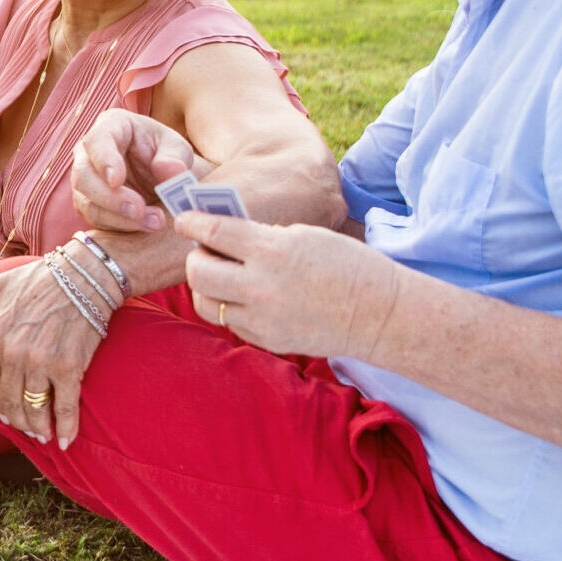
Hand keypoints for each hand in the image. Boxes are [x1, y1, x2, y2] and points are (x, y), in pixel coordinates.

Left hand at [0, 259, 108, 448]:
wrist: (82, 276)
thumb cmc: (38, 279)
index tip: (6, 413)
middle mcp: (14, 354)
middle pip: (10, 401)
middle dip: (18, 420)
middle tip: (26, 428)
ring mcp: (41, 364)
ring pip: (34, 409)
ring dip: (38, 428)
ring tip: (43, 434)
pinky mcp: (68, 369)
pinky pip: (65, 407)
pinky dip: (66, 427)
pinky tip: (66, 439)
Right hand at [71, 109, 214, 233]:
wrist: (164, 177)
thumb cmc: (167, 154)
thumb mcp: (178, 148)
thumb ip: (175, 157)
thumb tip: (167, 170)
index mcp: (111, 126)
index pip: (97, 140)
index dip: (104, 160)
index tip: (117, 179)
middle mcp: (90, 153)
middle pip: (84, 175)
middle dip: (110, 196)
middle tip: (138, 209)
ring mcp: (86, 180)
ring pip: (87, 201)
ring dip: (119, 216)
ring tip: (154, 222)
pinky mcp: (90, 204)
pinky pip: (96, 218)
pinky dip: (121, 225)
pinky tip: (146, 225)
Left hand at [176, 212, 404, 360]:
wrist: (377, 312)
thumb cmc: (345, 265)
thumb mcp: (303, 236)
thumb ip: (260, 236)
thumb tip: (221, 235)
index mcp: (273, 251)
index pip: (213, 232)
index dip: (192, 223)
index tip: (183, 220)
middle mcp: (261, 287)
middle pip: (197, 272)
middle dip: (195, 257)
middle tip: (204, 250)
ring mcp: (262, 319)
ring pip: (205, 303)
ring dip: (204, 286)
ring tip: (219, 276)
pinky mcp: (266, 340)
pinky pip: (228, 322)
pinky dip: (227, 307)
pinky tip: (241, 296)